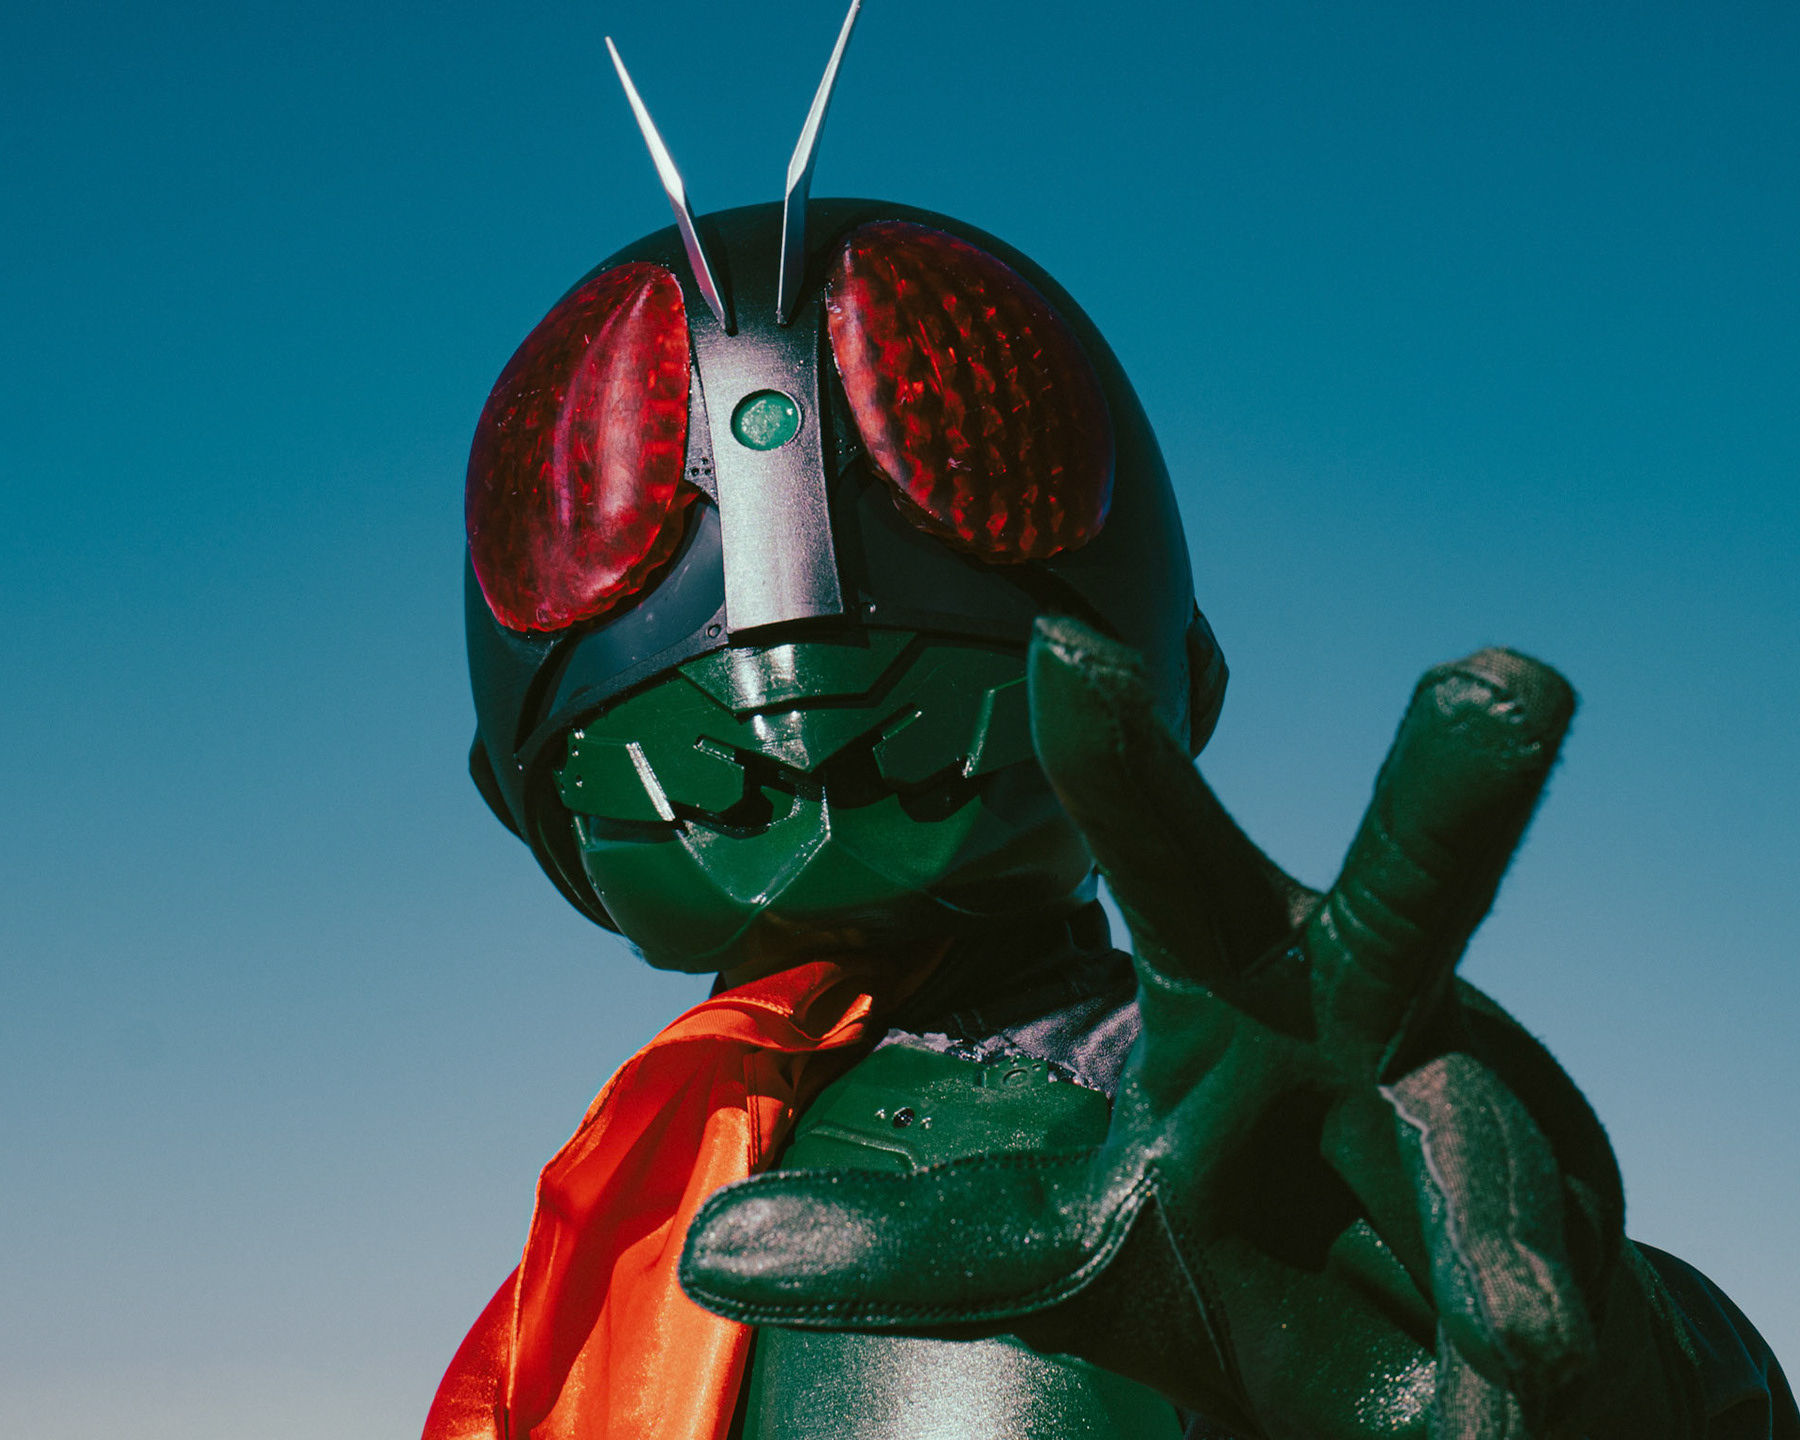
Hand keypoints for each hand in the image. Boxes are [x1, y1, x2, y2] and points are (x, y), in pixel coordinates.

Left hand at [681, 616, 1629, 1438]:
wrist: (1447, 1373)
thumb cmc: (1250, 1265)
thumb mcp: (1072, 1251)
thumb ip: (922, 1243)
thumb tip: (716, 1254)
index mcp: (1237, 986)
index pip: (1165, 852)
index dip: (1113, 758)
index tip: (1062, 646)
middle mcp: (1360, 1024)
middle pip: (1409, 899)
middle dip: (1451, 798)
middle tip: (1500, 687)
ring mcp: (1464, 1127)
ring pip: (1486, 1127)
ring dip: (1493, 1209)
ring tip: (1516, 1330)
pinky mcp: (1547, 1247)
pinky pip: (1533, 1294)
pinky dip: (1527, 1336)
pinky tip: (1530, 1369)